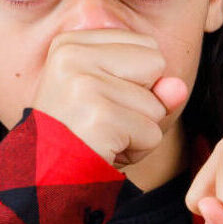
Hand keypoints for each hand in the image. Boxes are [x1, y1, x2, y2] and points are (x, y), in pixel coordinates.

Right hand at [30, 28, 190, 167]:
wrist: (44, 179)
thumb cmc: (79, 136)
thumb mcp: (116, 101)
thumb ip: (153, 87)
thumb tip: (178, 87)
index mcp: (71, 44)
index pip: (148, 46)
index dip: (137, 81)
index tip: (100, 101)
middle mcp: (72, 56)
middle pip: (156, 64)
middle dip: (143, 101)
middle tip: (103, 121)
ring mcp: (84, 85)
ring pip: (156, 104)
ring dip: (139, 131)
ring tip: (101, 137)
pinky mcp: (99, 117)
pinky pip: (152, 134)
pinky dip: (136, 150)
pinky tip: (104, 150)